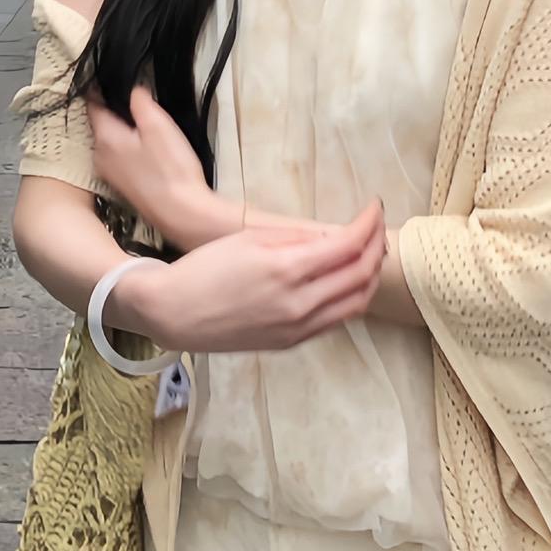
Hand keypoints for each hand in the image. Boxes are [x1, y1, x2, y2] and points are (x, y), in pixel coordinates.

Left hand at [90, 84, 238, 251]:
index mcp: (104, 137)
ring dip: (121, 131)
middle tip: (133, 97)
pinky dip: (127, 148)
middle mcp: (99, 156)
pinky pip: (118, 158)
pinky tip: (146, 148)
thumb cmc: (170, 168)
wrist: (182, 214)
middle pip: (100, 124)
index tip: (110, 75)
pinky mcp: (123, 186)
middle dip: (113, 110)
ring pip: (109, 142)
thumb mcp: (158, 125)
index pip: (92, 104)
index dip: (99, 87)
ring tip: (143, 122)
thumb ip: (140, 102)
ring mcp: (110, 174)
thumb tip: (132, 88)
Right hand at [113, 202, 386, 354]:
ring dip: (370, 275)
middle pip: (361, 275)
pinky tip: (348, 280)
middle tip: (377, 225)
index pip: (349, 245)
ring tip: (370, 251)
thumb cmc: (204, 268)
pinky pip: (337, 320)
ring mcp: (298, 328)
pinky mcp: (292, 343)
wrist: (173, 314)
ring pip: (356, 303)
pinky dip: (352, 297)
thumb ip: (298, 238)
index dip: (369, 223)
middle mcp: (300, 304)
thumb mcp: (250, 239)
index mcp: (287, 270)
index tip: (374, 207)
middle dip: (377, 245)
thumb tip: (335, 236)